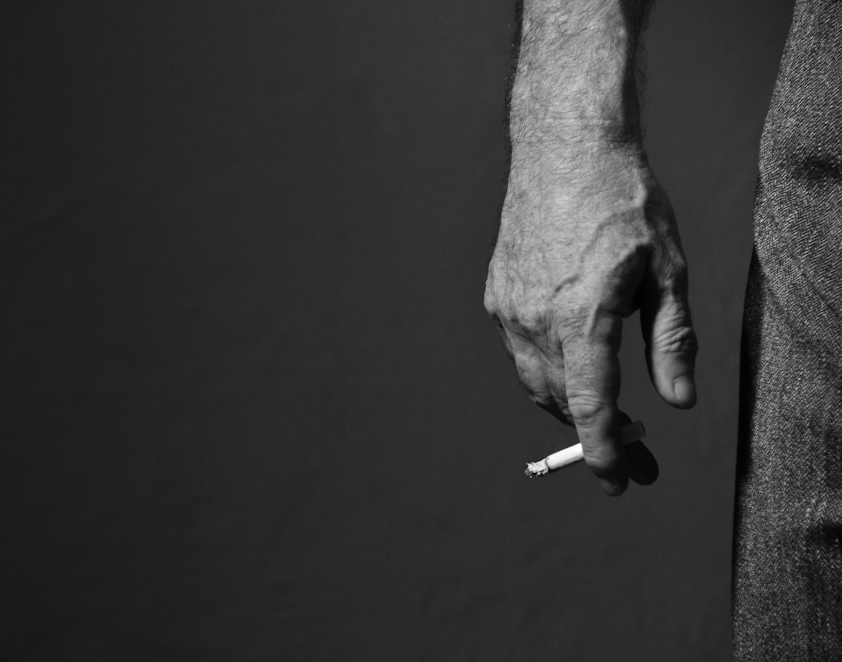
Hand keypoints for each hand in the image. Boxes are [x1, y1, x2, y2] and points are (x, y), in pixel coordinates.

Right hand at [484, 137, 696, 494]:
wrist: (562, 149)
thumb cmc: (622, 201)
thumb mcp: (667, 269)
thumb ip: (670, 341)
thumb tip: (677, 401)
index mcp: (582, 315)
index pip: (589, 405)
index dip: (604, 452)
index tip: (618, 482)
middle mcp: (535, 318)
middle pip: (561, 402)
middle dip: (595, 436)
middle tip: (633, 454)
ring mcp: (509, 307)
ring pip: (535, 381)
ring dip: (567, 406)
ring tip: (601, 416)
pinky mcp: (496, 294)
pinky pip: (519, 351)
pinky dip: (545, 372)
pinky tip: (569, 364)